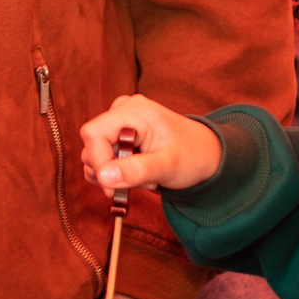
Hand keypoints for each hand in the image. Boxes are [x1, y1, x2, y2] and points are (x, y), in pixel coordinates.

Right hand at [80, 94, 221, 191]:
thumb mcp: (167, 166)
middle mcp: (122, 110)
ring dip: (115, 174)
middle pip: (92, 145)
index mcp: (133, 110)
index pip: (93, 134)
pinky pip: (103, 156)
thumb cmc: (192, 156)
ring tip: (144, 178)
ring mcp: (119, 121)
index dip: (98, 162)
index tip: (112, 188)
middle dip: (111, 171)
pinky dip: (117, 172)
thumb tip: (102, 177)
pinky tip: (139, 173)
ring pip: (95, 154)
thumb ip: (135, 170)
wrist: (205, 155)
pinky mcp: (119, 133)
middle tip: (140, 183)